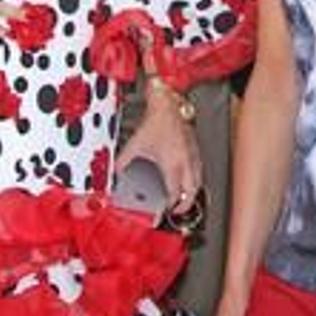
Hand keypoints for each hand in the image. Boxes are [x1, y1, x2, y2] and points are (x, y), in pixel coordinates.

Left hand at [116, 84, 202, 211]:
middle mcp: (186, 162)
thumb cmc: (156, 122)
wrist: (168, 105)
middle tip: (178, 210)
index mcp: (172, 165)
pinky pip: (199, 169)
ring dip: (193, 192)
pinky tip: (189, 177)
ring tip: (185, 198)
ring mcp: (193, 155)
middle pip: (192, 191)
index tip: (166, 209)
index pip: (175, 193)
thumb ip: (123, 162)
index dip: (171, 205)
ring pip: (199, 180)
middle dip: (186, 204)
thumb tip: (115, 172)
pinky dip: (196, 178)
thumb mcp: (134, 144)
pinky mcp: (195, 147)